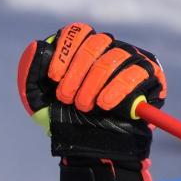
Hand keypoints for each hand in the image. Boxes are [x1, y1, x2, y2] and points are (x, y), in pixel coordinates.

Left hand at [18, 22, 166, 162]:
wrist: (88, 147)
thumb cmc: (63, 119)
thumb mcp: (37, 99)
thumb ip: (30, 72)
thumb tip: (37, 45)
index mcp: (83, 50)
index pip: (77, 32)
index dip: (63, 52)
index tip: (53, 78)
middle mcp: (109, 49)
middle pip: (95, 43)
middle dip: (76, 73)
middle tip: (67, 98)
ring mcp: (131, 60)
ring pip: (113, 58)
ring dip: (92, 86)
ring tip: (85, 106)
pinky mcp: (150, 76)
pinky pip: (136, 72)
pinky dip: (116, 90)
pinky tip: (105, 104)